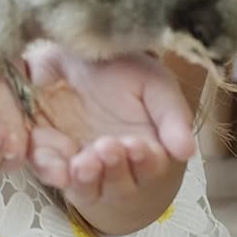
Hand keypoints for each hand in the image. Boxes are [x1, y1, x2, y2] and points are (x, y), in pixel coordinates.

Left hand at [23, 42, 194, 206]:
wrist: (77, 48)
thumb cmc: (123, 68)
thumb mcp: (154, 82)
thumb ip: (172, 115)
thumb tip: (187, 151)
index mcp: (145, 147)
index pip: (150, 166)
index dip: (145, 161)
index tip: (137, 146)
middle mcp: (114, 162)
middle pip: (118, 183)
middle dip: (114, 169)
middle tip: (108, 148)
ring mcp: (81, 162)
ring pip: (87, 187)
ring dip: (86, 178)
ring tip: (84, 163)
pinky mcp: (49, 154)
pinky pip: (50, 172)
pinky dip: (52, 172)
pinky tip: (58, 170)